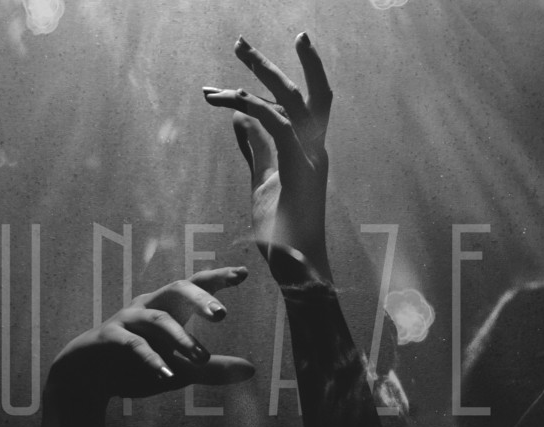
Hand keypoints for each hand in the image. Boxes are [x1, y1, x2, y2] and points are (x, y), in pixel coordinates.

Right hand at [48, 266, 254, 399]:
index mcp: (168, 308)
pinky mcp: (109, 338)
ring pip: (158, 320)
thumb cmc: (137, 367)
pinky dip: (150, 359)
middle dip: (200, 298)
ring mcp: (128, 320)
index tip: (243, 273)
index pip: (196, 286)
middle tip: (222, 314)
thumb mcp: (180, 371)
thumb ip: (212, 370)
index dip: (218, 278)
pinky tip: (166, 375)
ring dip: (180, 339)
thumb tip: (251, 370)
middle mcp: (149, 306)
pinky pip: (132, 344)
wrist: (88, 378)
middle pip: (176, 289)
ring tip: (201, 358)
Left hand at [204, 33, 332, 280]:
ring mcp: (312, 159)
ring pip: (293, 100)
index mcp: (309, 152)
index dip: (271, 86)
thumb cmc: (281, 230)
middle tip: (241, 43)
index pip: (298, 107)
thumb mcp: (262, 182)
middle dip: (275, 65)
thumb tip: (239, 121)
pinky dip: (253, 107)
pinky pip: (277, 126)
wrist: (295, 267)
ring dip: (263, 73)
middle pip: (306, 93)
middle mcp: (315, 150)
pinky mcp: (300, 170)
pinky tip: (228, 99)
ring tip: (238, 51)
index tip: (241, 70)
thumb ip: (254, 150)